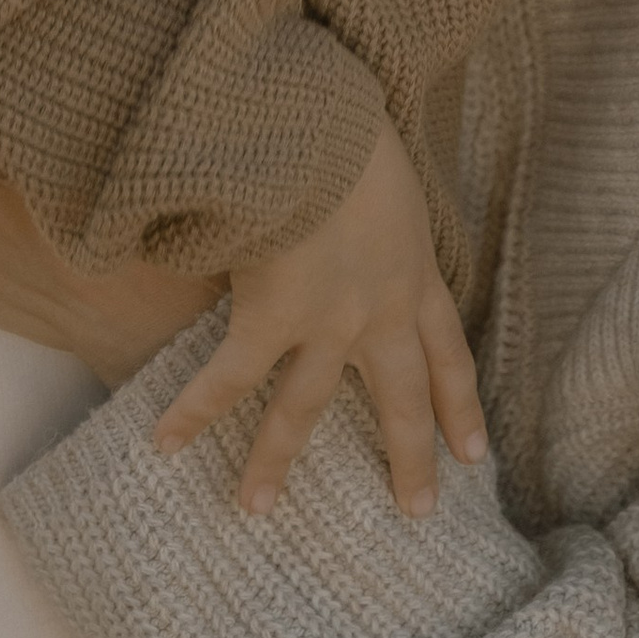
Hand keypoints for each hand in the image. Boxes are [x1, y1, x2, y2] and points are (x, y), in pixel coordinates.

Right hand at [150, 115, 486, 517]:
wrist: (325, 125)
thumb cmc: (355, 130)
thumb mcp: (392, 181)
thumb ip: (380, 216)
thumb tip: (358, 220)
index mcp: (417, 273)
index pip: (450, 353)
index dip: (461, 404)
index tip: (474, 454)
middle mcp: (381, 310)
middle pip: (402, 398)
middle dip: (410, 458)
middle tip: (417, 512)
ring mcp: (327, 321)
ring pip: (303, 409)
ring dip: (274, 461)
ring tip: (254, 509)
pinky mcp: (271, 316)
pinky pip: (227, 378)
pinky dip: (192, 410)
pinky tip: (164, 443)